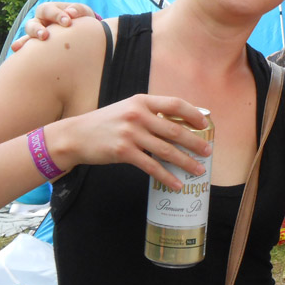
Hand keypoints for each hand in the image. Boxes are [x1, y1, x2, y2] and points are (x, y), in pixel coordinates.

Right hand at [10, 2, 98, 51]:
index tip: (67, 22)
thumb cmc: (82, 20)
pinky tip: (16, 53)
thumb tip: (71, 12)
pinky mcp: (38, 48)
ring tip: (33, 48)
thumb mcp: (83, 12)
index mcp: (50, 10)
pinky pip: (27, 50)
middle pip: (32, 23)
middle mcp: (40, 22)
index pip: (48, 10)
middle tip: (45, 36)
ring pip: (28, 37)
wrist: (85, 35)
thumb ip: (78, 10)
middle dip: (37, 29)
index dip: (56, 15)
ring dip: (27, 41)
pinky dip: (22, 51)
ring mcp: (37, 35)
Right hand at [46, 94, 210, 189]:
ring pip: (166, 150)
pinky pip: (151, 166)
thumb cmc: (106, 123)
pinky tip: (176, 183)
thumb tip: (179, 125)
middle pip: (175, 130)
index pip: (175, 104)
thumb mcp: (128, 109)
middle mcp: (138, 114)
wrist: (76, 135)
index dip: (193, 114)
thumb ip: (151, 113)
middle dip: (195, 142)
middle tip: (208, 152)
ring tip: (198, 170)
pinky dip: (166, 176)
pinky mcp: (123, 152)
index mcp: (142, 101)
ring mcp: (130, 133)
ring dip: (185, 162)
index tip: (205, 124)